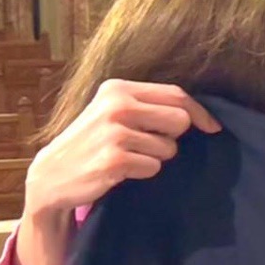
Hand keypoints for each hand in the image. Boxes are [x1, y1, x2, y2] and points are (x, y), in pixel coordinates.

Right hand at [23, 80, 221, 221]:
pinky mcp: (114, 160)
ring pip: (168, 148)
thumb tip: (201, 115)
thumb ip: (149, 106)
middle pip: (180, 120)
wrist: (51, 175)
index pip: (176, 95)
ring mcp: (114, 133)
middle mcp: (116, 105)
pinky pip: (154, 167)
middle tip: (147, 145)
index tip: (213, 127)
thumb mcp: (112, 112)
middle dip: (172, 138)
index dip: (200, 113)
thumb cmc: (92, 142)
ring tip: (127, 157)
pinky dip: (143, 172)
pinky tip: (120, 171)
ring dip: (155, 158)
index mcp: (118, 88)